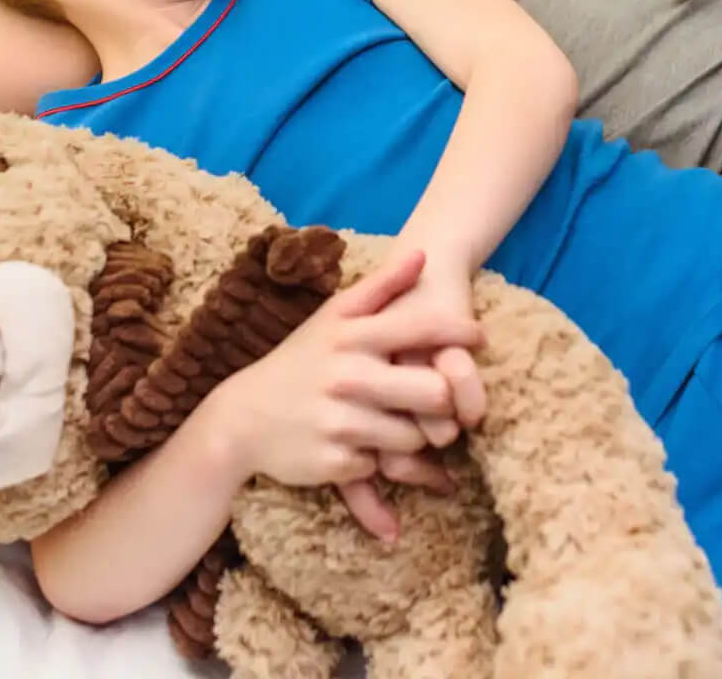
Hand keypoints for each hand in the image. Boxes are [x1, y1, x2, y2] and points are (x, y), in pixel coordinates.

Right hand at [215, 248, 482, 541]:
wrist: (242, 418)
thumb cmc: (300, 360)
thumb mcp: (334, 318)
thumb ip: (381, 286)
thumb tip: (423, 253)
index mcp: (351, 336)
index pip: (421, 328)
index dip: (459, 332)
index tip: (480, 337)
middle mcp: (347, 376)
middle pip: (433, 394)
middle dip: (444, 402)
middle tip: (440, 402)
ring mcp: (339, 422)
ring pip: (414, 438)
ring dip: (415, 438)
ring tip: (403, 427)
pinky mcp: (334, 465)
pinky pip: (383, 468)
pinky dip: (380, 463)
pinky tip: (366, 449)